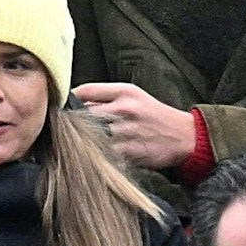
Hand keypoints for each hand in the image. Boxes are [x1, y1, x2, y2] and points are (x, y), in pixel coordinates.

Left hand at [74, 82, 195, 169]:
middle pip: (83, 113)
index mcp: (124, 91)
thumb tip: (75, 99)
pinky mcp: (129, 151)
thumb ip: (106, 95)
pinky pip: (103, 153)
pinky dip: (96, 155)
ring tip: (76, 143)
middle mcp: (124, 109)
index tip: (61, 106)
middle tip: (64, 128)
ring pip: (90, 135)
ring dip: (81, 140)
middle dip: (72, 121)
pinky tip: (94, 155)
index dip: (69, 98)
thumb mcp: (134, 94)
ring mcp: (126, 131)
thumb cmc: (154, 115)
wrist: (183, 136)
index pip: (85, 90)